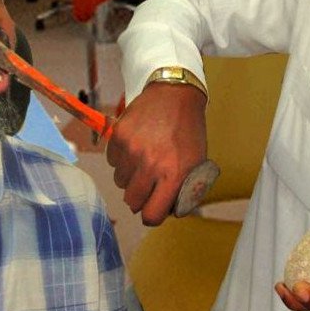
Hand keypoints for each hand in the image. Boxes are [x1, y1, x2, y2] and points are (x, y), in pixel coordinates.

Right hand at [106, 82, 206, 225]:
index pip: (151, 215)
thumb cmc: (188, 131)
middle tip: (149, 183)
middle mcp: (150, 165)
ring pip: (120, 182)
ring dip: (131, 176)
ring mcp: (131, 150)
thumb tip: (168, 211)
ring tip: (145, 159)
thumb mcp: (197, 162)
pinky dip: (121, 159)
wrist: (175, 94)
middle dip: (141, 197)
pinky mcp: (118, 136)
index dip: (152, 215)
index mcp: (174, 174)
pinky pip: (112, 162)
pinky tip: (136, 147)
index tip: (154, 208)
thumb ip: (184, 190)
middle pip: (132, 202)